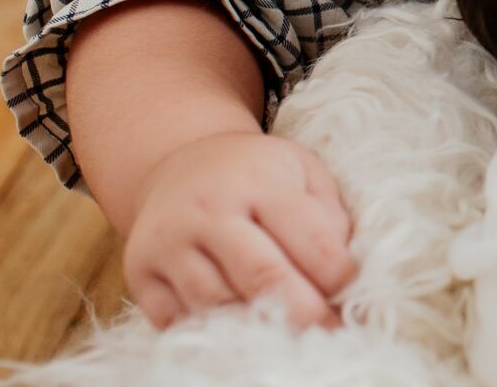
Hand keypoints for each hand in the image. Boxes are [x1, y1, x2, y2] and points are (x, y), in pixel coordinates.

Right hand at [122, 131, 358, 330]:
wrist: (179, 162)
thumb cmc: (255, 174)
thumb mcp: (302, 171)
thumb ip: (329, 217)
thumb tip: (342, 276)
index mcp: (261, 180)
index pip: (312, 241)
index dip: (339, 281)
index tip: (356, 304)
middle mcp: (210, 208)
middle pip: (264, 278)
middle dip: (305, 315)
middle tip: (328, 334)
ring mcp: (170, 240)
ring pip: (217, 304)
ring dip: (255, 326)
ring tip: (284, 332)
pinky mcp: (140, 270)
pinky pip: (174, 319)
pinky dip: (206, 331)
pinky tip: (234, 330)